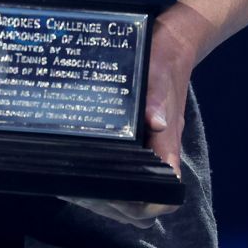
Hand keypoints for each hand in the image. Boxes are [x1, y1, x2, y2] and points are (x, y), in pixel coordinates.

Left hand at [63, 0, 213, 226]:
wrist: (174, 42)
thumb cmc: (164, 59)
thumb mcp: (156, 72)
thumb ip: (156, 97)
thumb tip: (155, 123)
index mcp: (167, 145)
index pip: (164, 195)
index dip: (140, 205)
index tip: (109, 197)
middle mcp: (158, 152)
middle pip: (141, 202)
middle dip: (112, 205)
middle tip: (77, 190)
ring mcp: (147, 148)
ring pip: (131, 191)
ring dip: (106, 196)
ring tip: (73, 183)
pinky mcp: (136, 138)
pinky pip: (124, 170)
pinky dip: (105, 177)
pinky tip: (79, 164)